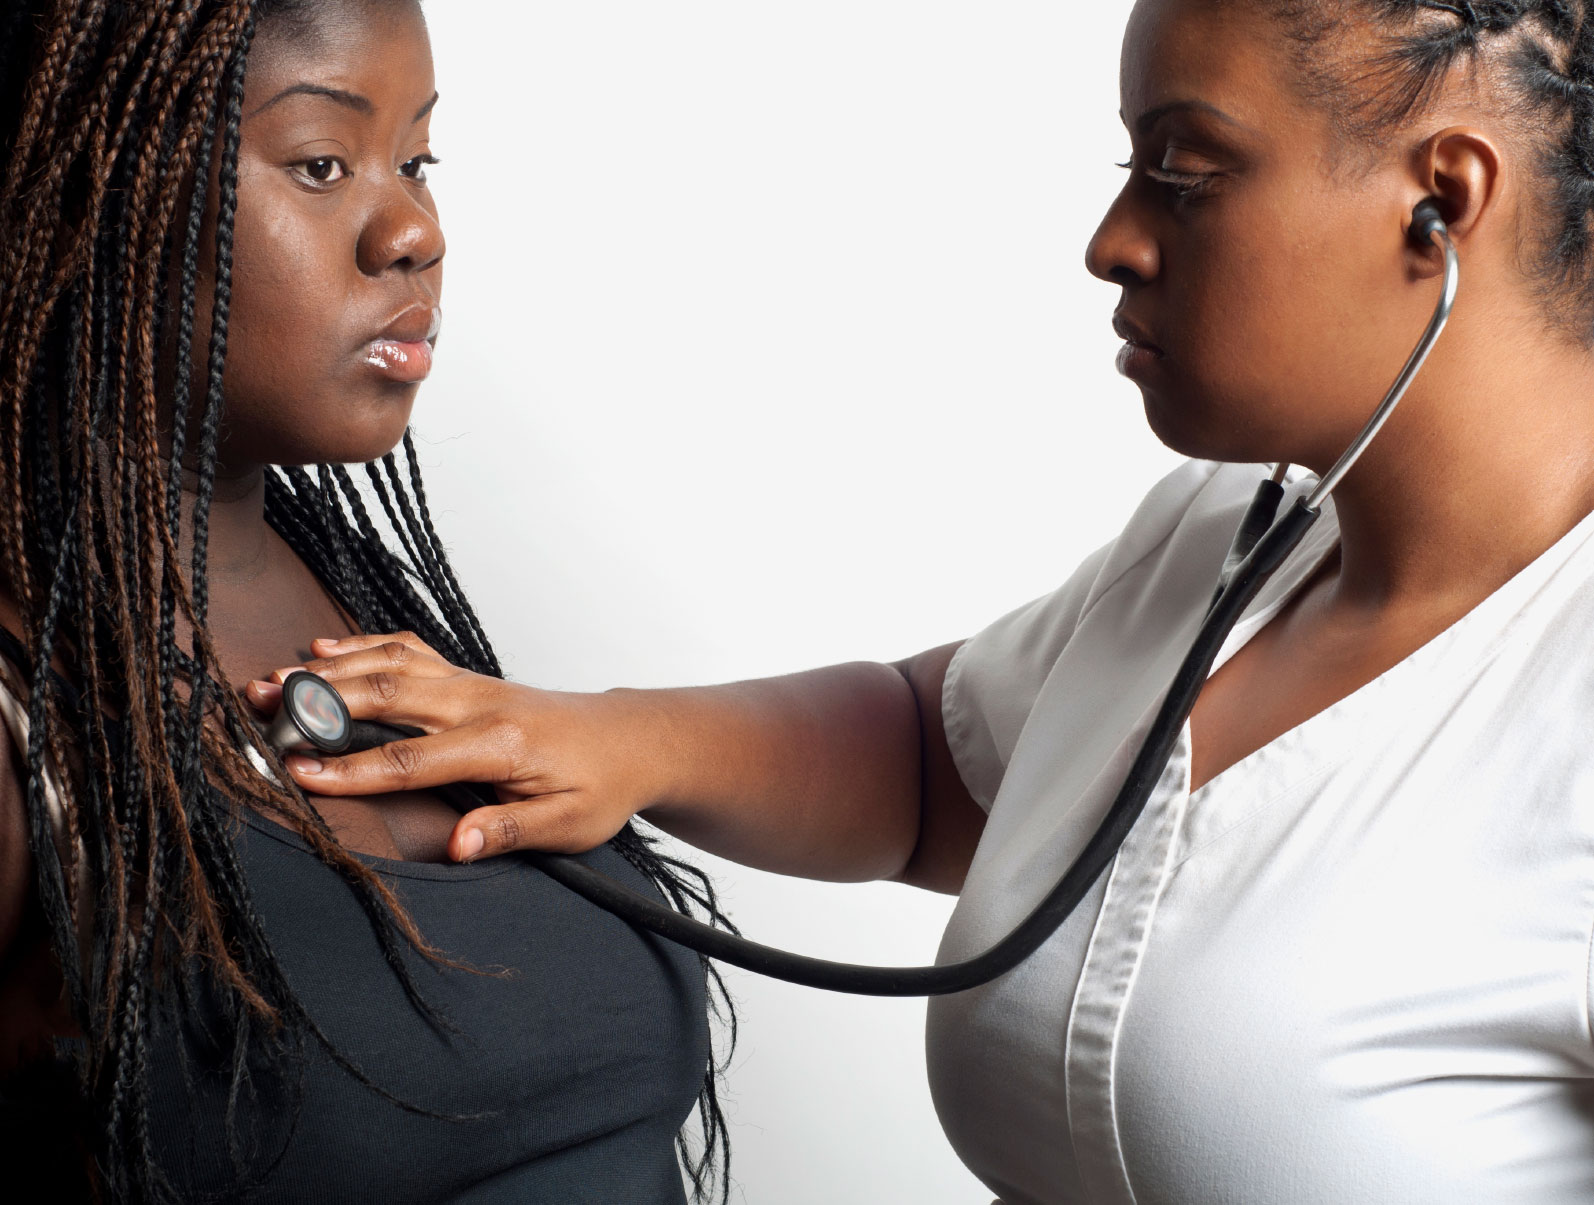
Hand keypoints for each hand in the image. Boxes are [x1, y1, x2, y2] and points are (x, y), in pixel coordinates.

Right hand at [245, 633, 660, 862]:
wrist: (632, 740)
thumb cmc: (601, 785)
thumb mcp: (569, 825)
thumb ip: (509, 830)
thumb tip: (457, 845)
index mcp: (501, 744)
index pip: (411, 760)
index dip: (352, 769)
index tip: (298, 773)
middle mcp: (480, 703)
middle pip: (388, 694)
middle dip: (321, 701)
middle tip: (261, 708)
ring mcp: (472, 683)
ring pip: (392, 663)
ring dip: (330, 668)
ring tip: (272, 677)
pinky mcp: (467, 677)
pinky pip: (409, 651)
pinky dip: (364, 646)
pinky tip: (323, 647)